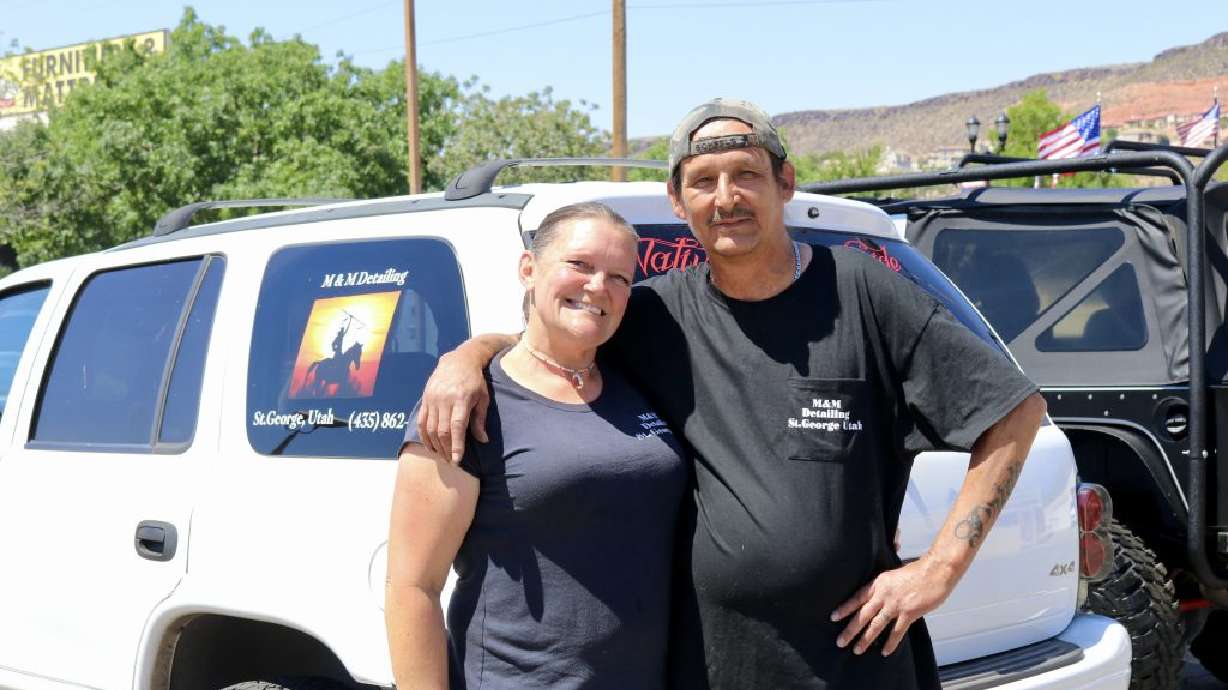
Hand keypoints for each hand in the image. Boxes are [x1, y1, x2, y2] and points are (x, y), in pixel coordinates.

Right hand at [416, 350, 490, 462]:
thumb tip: (483, 440)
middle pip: (442, 431)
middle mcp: (444, 399)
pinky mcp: (425, 399)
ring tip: (442, 456)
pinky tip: (430, 446)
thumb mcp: (482, 398)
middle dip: (446, 449)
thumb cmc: (475, 381)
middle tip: (451, 462)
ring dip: (435, 445)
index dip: (456, 445)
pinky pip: (421, 421)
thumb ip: (480, 420)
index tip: (457, 460)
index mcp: (461, 399)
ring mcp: (432, 399)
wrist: (458, 360)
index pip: (456, 426)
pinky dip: (424, 436)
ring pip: (430, 428)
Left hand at [830, 557, 956, 655]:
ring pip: (876, 625)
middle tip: (840, 641)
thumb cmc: (917, 571)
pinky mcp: (909, 613)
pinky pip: (897, 631)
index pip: (857, 597)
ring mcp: (896, 605)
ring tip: (857, 649)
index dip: (845, 608)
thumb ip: (885, 586)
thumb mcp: (893, 575)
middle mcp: (884, 594)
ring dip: (866, 639)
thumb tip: (878, 596)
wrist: (935, 570)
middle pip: (863, 614)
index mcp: (879, 583)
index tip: (833, 617)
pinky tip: (885, 651)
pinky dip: (891, 643)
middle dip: (850, 629)